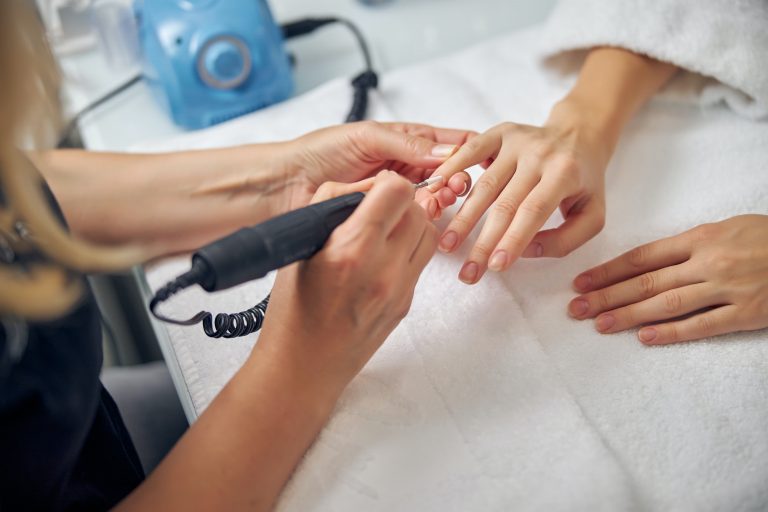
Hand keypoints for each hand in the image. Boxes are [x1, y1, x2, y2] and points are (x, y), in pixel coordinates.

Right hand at [256, 171, 438, 395]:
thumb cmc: (292, 311)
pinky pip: (421, 262)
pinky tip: (381, 259)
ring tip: (381, 233)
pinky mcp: (407, 304)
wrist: (303, 368)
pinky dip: (407, 250)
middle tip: (376, 212)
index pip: (398, 192)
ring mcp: (400, 290)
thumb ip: (332, 205)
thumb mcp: (300, 248)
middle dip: (400, 203)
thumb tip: (364, 186)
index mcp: (352, 250)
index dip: (387, 184)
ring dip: (410, 225)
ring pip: (429, 234)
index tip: (373, 191)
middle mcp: (383, 269)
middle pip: (419, 211)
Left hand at [280, 121, 472, 216]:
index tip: (484, 157)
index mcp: (405, 140)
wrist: (289, 183)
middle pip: (448, 171)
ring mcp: (399, 192)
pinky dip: (426, 214)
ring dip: (444, 195)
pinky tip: (429, 211)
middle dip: (458, 176)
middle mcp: (406, 166)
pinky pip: (416, 215)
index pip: (448, 142)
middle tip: (459, 183)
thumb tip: (449, 150)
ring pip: (436, 195)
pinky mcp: (388, 215)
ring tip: (444, 196)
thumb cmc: (321, 152)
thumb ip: (408, 143)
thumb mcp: (368, 137)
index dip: (469, 148)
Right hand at [428, 109, 612, 283]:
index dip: (513, 240)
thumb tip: (526, 251)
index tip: (495, 267)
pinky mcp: (500, 132)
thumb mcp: (592, 214)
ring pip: (484, 185)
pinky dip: (451, 170)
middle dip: (483, 242)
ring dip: (463, 218)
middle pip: (505, 204)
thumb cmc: (583, 181)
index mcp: (564, 173)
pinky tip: (436, 193)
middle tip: (467, 271)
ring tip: (446, 245)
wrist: (579, 134)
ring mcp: (517, 141)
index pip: (534, 211)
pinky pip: (470, 151)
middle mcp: (539, 154)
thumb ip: (566, 239)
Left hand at [569, 215, 767, 344]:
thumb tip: (650, 263)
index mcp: (700, 238)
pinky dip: (672, 333)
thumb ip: (689, 246)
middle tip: (576, 308)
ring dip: (629, 315)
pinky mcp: (746, 312)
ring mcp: (727, 288)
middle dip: (606, 295)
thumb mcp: (726, 229)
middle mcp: (707, 262)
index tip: (581, 281)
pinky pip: (703, 325)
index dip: (608, 271)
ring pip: (666, 303)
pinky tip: (645, 339)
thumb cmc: (767, 238)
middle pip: (646, 281)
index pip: (642, 257)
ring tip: (599, 325)